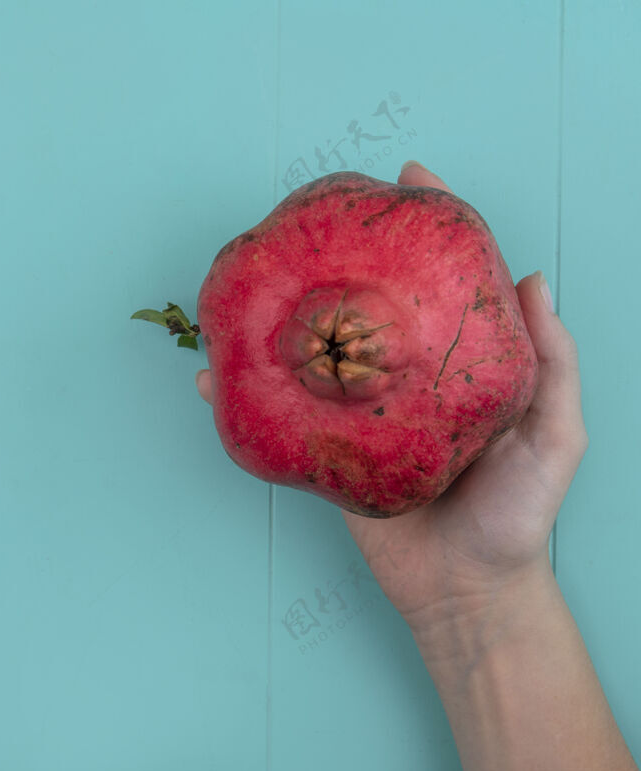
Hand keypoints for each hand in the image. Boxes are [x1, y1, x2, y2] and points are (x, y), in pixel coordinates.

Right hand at [195, 161, 588, 632]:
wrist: (467, 593)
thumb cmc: (518, 517)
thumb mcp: (554, 437)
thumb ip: (552, 364)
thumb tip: (533, 280)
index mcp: (459, 366)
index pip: (445, 278)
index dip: (433, 222)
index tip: (409, 175)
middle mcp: (405, 379)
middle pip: (366, 303)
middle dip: (338, 259)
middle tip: (312, 222)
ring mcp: (360, 415)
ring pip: (313, 353)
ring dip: (277, 321)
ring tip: (248, 288)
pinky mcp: (326, 453)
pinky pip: (282, 416)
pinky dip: (243, 398)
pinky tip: (218, 378)